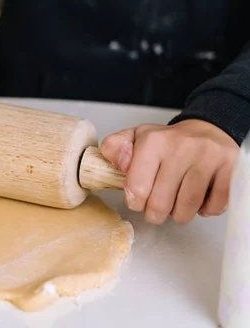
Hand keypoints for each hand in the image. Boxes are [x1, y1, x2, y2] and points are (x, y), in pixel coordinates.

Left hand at [100, 119, 238, 224]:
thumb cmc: (167, 141)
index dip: (135, 201)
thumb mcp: (134, 138)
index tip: (137, 199)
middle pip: (161, 203)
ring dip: (178, 215)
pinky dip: (204, 211)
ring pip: (187, 208)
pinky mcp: (230, 168)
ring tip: (175, 205)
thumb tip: (116, 162)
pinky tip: (198, 200)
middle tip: (155, 208)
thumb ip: (115, 148)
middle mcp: (182, 147)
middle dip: (154, 213)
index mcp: (154, 140)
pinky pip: (213, 207)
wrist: (205, 131)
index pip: (137, 188)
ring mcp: (208, 158)